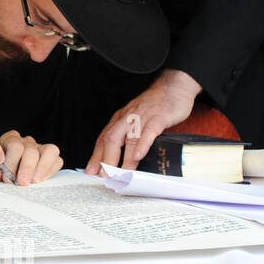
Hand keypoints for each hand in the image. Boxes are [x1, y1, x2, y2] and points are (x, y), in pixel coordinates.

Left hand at [0, 130, 61, 184]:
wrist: (4, 175)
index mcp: (9, 139)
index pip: (15, 146)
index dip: (12, 164)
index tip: (8, 179)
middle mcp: (25, 141)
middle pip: (30, 150)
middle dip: (26, 168)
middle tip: (22, 183)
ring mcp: (40, 147)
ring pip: (48, 151)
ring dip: (42, 168)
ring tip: (35, 181)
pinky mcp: (51, 156)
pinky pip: (57, 159)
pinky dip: (50, 170)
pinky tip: (41, 180)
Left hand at [85, 69, 200, 173]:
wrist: (172, 88)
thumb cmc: (154, 106)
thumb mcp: (135, 119)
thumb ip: (128, 135)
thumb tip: (122, 158)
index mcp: (120, 120)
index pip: (103, 139)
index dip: (96, 156)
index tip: (91, 171)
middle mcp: (127, 118)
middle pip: (111, 140)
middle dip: (106, 159)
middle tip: (104, 176)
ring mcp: (142, 117)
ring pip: (129, 139)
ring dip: (124, 159)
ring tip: (121, 174)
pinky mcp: (158, 118)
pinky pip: (148, 132)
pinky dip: (142, 145)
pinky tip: (138, 156)